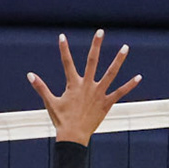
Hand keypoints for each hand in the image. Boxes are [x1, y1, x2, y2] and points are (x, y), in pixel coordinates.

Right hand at [28, 30, 140, 144]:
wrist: (73, 136)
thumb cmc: (61, 120)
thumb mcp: (50, 102)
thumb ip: (40, 87)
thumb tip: (29, 74)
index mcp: (73, 85)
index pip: (67, 63)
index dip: (63, 49)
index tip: (62, 36)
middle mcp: (87, 85)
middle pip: (92, 61)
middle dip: (96, 45)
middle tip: (101, 31)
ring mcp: (99, 93)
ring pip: (111, 73)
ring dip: (118, 60)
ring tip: (125, 47)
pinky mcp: (107, 103)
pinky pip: (120, 92)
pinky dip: (129, 85)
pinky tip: (139, 77)